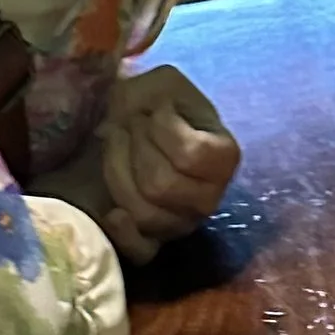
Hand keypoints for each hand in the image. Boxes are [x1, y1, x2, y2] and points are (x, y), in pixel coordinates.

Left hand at [96, 65, 240, 263]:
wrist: (118, 134)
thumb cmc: (145, 107)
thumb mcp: (159, 83)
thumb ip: (160, 90)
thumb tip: (147, 113)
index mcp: (222, 156)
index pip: (194, 156)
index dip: (164, 131)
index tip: (152, 112)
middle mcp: (209, 196)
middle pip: (163, 186)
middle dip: (134, 149)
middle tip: (126, 128)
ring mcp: (181, 223)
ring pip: (146, 214)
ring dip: (117, 172)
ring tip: (114, 149)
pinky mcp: (153, 243)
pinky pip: (142, 251)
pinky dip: (122, 229)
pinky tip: (112, 210)